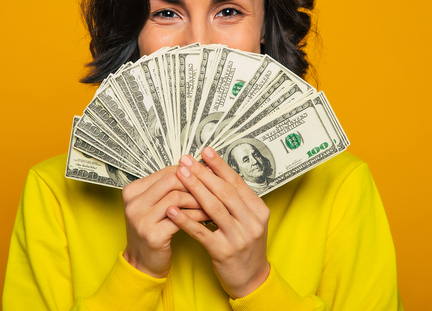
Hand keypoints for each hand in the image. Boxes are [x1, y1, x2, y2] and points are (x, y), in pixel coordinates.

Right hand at [122, 166, 208, 277]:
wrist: (143, 262)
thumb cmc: (153, 231)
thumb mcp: (154, 206)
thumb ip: (169, 188)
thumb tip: (198, 169)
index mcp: (132, 191)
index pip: (165, 172)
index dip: (189, 171)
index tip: (207, 173)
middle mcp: (133, 203)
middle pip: (171, 181)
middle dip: (195, 183)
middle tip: (213, 187)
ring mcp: (141, 219)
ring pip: (176, 197)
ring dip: (198, 198)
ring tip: (213, 201)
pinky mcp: (153, 235)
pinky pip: (181, 218)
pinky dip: (197, 214)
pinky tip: (208, 215)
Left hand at [167, 148, 270, 298]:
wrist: (252, 280)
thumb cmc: (246, 247)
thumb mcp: (249, 221)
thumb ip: (236, 200)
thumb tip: (215, 173)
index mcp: (258, 210)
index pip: (236, 182)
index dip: (219, 165)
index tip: (205, 151)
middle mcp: (251, 222)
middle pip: (224, 191)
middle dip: (203, 173)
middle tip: (186, 160)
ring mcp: (238, 237)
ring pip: (213, 208)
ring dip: (194, 189)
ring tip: (179, 176)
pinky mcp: (224, 252)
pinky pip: (201, 232)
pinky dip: (186, 219)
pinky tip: (173, 210)